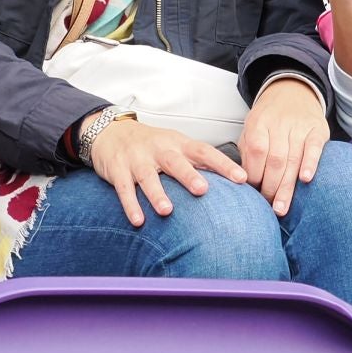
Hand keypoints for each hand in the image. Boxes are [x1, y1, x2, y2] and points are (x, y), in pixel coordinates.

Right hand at [88, 119, 246, 227]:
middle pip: (175, 162)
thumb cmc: (150, 143)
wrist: (110, 132)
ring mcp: (137, 159)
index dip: (223, 164)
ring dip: (157, 194)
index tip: (241, 178)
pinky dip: (131, 205)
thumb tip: (230, 180)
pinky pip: (124, 189)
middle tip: (202, 190)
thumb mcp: (175, 145)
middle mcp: (159, 150)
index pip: (204, 151)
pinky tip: (138, 220)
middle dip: (188, 176)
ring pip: (148, 177)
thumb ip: (197, 161)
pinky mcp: (118, 171)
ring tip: (167, 211)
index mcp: (178, 143)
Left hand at [242, 78, 329, 216]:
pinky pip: (314, 148)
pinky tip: (306, 180)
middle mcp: (279, 124)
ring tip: (281, 208)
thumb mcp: (252, 127)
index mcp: (258, 123)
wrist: (294, 91)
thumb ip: (247, 151)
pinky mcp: (317, 129)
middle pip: (275, 160)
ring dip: (287, 187)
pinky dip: (311, 163)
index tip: (252, 195)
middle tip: (268, 209)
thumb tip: (243, 182)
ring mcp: (300, 126)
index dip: (253, 175)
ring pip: (293, 159)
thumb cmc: (270, 117)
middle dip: (270, 188)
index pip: (255, 152)